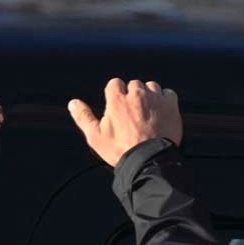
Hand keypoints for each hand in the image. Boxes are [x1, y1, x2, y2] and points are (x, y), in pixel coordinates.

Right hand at [68, 78, 182, 166]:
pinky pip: (168, 93)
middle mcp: (137, 94)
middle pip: (134, 85)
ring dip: (149, 96)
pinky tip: (161, 112)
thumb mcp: (96, 137)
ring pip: (151, 87)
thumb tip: (73, 103)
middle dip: (133, 96)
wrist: (149, 160)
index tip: (118, 107)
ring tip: (148, 113)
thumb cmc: (120, 150)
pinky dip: (165, 100)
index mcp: (117, 99)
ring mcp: (155, 98)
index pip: (115, 83)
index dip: (116, 95)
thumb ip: (84, 117)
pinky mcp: (171, 105)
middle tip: (133, 114)